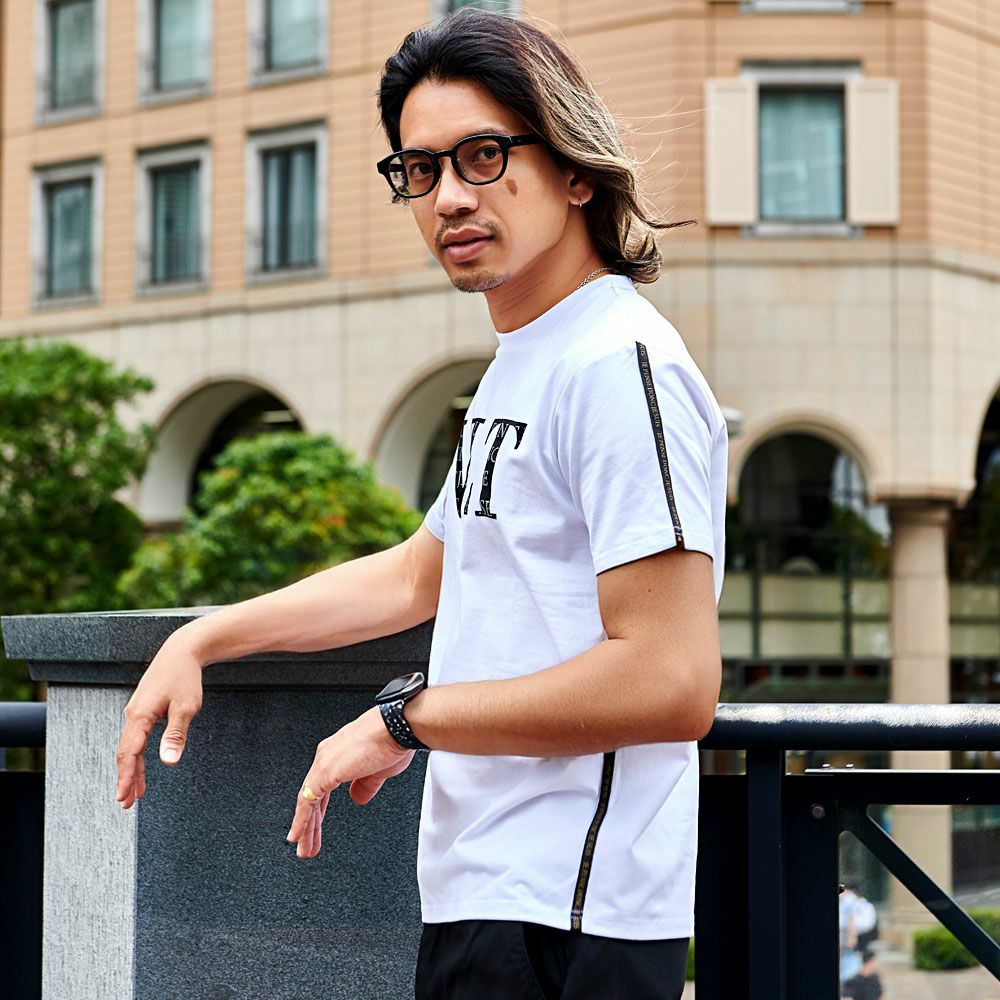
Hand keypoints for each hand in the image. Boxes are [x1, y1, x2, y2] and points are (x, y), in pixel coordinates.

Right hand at [115, 633, 203, 808]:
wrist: (181, 651)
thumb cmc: (185, 676)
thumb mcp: (186, 706)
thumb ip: (176, 734)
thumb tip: (169, 761)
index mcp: (140, 716)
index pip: (129, 753)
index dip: (126, 777)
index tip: (124, 797)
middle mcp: (133, 715)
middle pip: (125, 753)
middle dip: (125, 778)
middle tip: (126, 803)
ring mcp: (136, 712)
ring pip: (129, 746)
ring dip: (131, 769)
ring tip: (135, 792)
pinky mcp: (143, 710)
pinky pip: (136, 737)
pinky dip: (137, 755)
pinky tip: (142, 766)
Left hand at [287, 707, 414, 858]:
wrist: (397, 727)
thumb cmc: (393, 740)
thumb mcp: (378, 770)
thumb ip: (365, 786)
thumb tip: (357, 798)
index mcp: (338, 753)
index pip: (321, 787)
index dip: (318, 809)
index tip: (316, 826)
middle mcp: (327, 756)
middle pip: (312, 796)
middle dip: (310, 823)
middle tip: (306, 844)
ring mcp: (324, 763)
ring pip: (307, 801)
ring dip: (305, 827)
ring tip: (303, 848)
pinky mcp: (325, 772)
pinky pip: (307, 802)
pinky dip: (302, 821)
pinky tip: (298, 836)